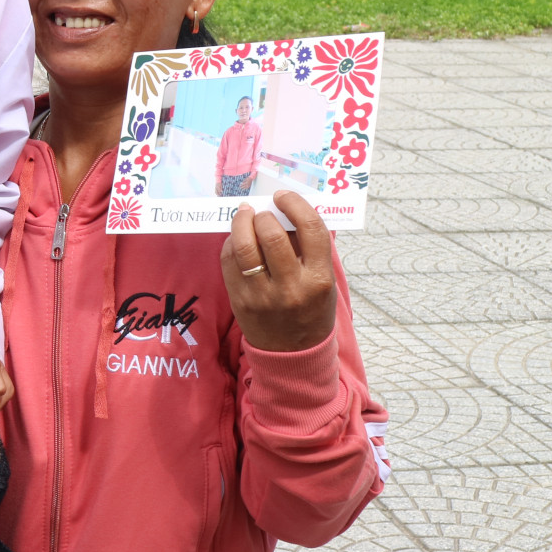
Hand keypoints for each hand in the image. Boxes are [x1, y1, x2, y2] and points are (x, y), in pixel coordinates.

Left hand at [219, 191, 336, 353]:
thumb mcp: (322, 281)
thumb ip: (309, 248)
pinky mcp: (240, 301)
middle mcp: (292, 288)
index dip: (295, 204)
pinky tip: (237, 239)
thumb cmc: (310, 309)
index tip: (283, 197)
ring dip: (242, 222)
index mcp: (319, 279)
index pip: (311, 229)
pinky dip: (231, 242)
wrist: (293, 354)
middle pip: (272, 234)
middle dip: (264, 214)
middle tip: (262, 211)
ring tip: (245, 215)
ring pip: (245, 246)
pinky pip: (229, 261)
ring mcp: (263, 296)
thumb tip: (286, 209)